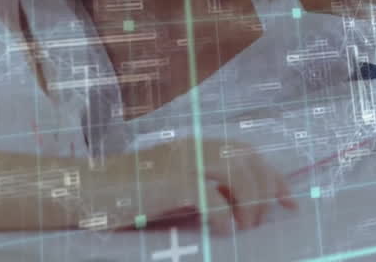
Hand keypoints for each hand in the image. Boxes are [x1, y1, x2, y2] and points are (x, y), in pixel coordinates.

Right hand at [113, 137, 295, 233]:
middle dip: (266, 189)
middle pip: (249, 159)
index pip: (247, 152)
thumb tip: (239, 207)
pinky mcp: (170, 182)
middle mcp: (193, 147)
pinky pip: (211, 196)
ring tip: (242, 227)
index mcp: (195, 146)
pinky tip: (222, 230)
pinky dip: (223, 215)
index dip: (273, 176)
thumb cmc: (127, 194)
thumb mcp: (171, 185)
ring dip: (249, 204)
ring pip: (238, 174)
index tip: (289, 202)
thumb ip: (202, 186)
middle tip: (263, 220)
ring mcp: (182, 162)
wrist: (86, 190)